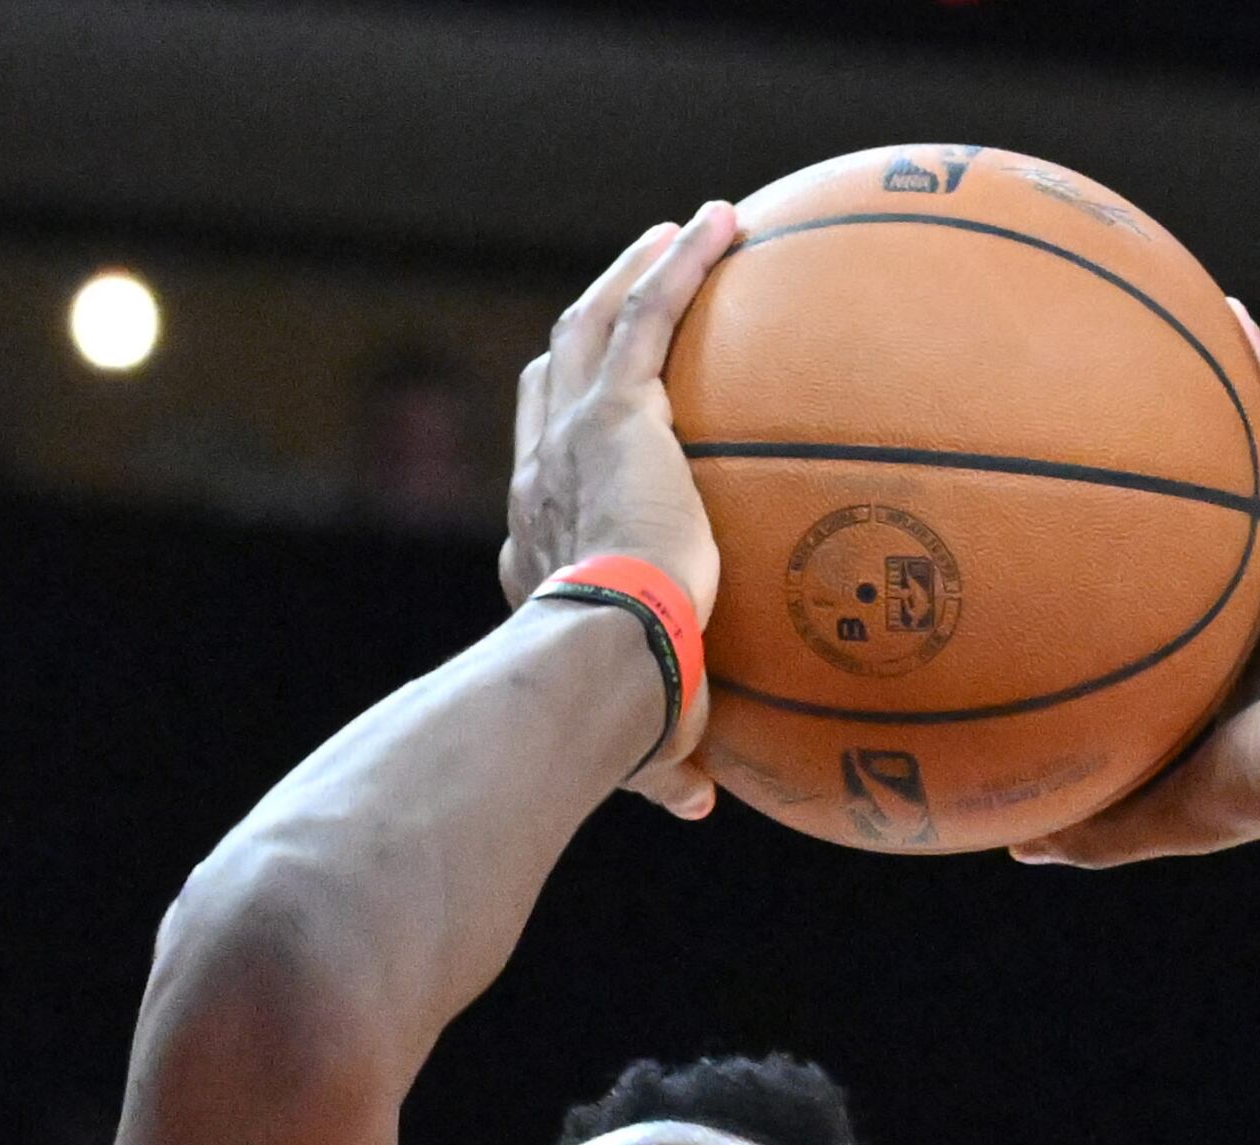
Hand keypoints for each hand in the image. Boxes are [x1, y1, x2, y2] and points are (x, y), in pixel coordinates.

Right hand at [500, 206, 735, 818]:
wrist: (605, 663)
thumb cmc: (615, 712)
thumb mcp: (646, 735)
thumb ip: (669, 760)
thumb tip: (699, 807)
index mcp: (538, 553)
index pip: (539, 481)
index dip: (557, 445)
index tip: (595, 425)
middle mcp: (538, 484)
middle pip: (545, 384)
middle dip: (582, 335)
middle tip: (626, 301)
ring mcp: (571, 439)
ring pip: (586, 329)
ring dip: (628, 276)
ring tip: (674, 235)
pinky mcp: (615, 412)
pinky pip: (647, 314)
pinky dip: (679, 264)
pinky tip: (720, 222)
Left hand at [1016, 312, 1259, 889]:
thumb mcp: (1168, 809)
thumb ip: (1096, 824)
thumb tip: (1013, 845)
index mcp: (1227, 653)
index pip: (1164, 596)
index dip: (1119, 566)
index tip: (1055, 538)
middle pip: (1196, 513)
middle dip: (1150, 471)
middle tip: (1080, 422)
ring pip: (1241, 454)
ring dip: (1203, 399)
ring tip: (1144, 338)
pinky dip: (1259, 365)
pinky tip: (1222, 311)